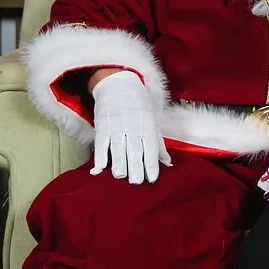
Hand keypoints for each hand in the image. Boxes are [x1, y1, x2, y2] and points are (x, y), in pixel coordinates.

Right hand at [90, 69, 170, 184]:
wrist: (119, 85)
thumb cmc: (139, 107)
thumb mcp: (152, 123)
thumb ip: (159, 145)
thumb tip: (168, 163)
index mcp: (147, 127)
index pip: (151, 148)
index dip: (151, 164)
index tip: (152, 178)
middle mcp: (133, 128)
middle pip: (134, 150)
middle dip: (136, 167)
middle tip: (136, 182)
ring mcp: (117, 127)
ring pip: (118, 148)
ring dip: (119, 163)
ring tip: (120, 176)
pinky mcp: (103, 127)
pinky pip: (101, 143)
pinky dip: (100, 155)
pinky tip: (100, 167)